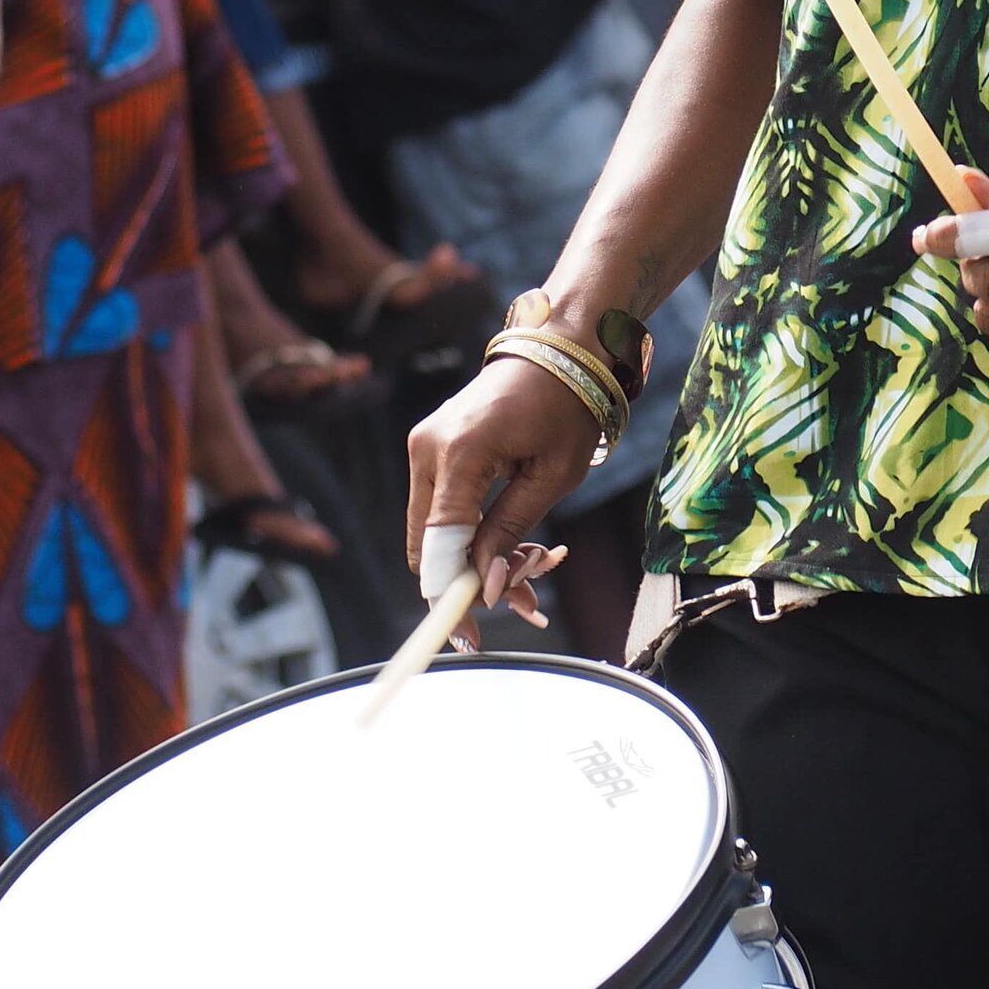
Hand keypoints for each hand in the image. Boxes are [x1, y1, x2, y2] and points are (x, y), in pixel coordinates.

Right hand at [408, 356, 600, 621]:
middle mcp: (427, 449)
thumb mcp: (551, 478)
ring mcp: (423, 446)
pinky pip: (438, 508)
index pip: (439, 544)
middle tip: (522, 602)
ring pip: (430, 532)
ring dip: (470, 560)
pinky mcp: (430, 448)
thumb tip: (483, 587)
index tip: (469, 638)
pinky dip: (467, 535)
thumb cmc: (565, 407)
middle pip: (424, 546)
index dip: (450, 595)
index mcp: (459, 454)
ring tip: (532, 568)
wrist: (557, 351)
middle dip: (466, 582)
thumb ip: (509, 533)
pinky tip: (509, 546)